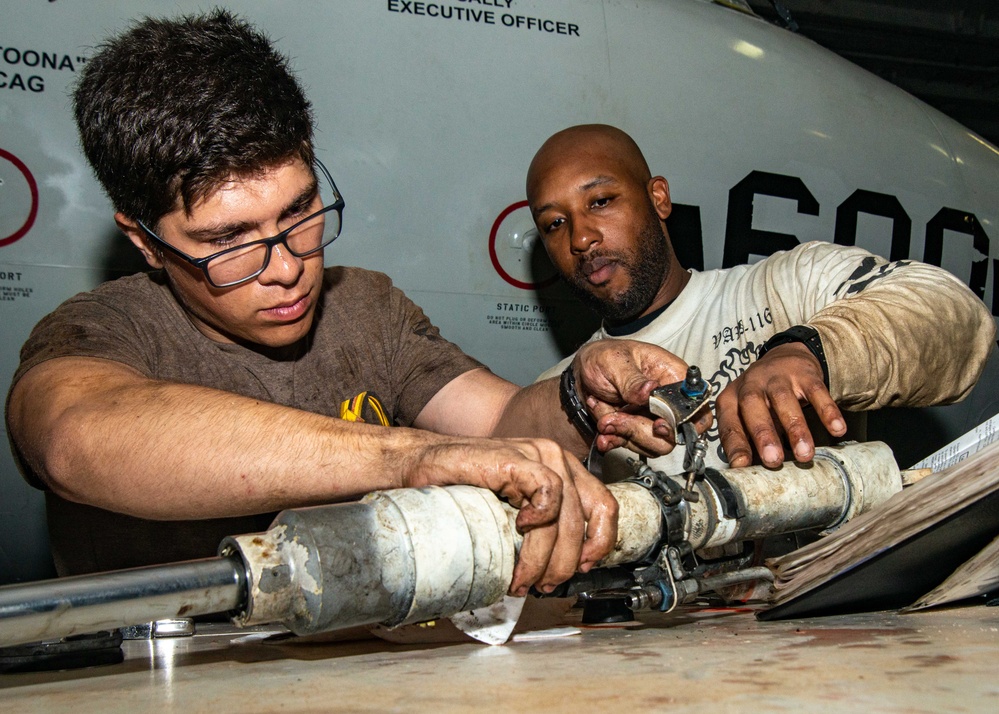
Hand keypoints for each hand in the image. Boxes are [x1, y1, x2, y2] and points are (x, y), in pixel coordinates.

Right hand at [405, 436, 617, 595]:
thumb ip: (539, 528)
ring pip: (565, 515)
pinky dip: (541, 520)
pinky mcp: (517, 457)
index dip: (601, 544)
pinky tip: (519, 530)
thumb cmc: (461, 489)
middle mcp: (556, 458)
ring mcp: (538, 454)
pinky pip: (548, 492)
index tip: (581, 570)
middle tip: (540, 585)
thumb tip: (560, 570)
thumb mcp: (511, 511)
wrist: (421, 465)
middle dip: (564, 564)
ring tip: (522, 577)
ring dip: (545, 556)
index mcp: (563, 470)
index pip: (605, 507)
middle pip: (584, 520)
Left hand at [573, 339, 711, 455]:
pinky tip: (603, 432)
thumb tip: (650, 390)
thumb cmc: (604, 358)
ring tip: (604, 417)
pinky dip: (614, 441)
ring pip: (653, 445)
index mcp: (672, 377)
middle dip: (638, 429)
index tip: (658, 424)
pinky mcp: (637, 431)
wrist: (582, 374)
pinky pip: (633, 447)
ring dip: (623, 434)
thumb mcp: (614, 362)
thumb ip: (632, 380)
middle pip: (674, 434)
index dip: (683, 423)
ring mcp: (653, 419)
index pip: (698, 409)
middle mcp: (668, 401)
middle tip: (612, 418)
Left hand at [715, 342, 846, 467]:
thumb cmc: (761, 398)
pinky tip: (837, 429)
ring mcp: (777, 376)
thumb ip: (748, 440)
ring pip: (784, 400)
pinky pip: (816, 391)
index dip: (734, 444)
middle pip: (753, 406)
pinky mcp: (804, 373)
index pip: (729, 423)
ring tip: (805, 454)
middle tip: (773, 460)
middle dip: (763, 434)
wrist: (785, 358)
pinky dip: (827, 411)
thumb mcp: (747, 415)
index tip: (741, 466)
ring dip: (795, 428)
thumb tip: (751, 474)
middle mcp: (751, 384)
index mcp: (731, 398)